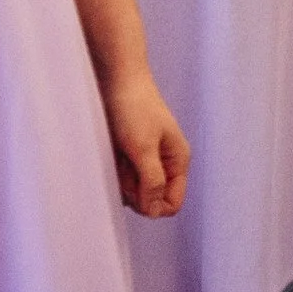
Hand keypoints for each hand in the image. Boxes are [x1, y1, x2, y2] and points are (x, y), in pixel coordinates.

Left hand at [102, 67, 190, 217]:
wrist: (117, 80)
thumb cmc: (134, 108)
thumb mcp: (144, 148)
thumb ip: (151, 181)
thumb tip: (154, 211)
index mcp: (178, 161)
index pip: (172, 203)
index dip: (153, 205)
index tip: (136, 190)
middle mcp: (165, 164)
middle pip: (151, 200)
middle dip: (135, 190)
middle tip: (127, 165)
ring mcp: (147, 160)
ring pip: (134, 191)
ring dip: (122, 179)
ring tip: (120, 153)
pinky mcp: (131, 155)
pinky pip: (122, 177)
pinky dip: (115, 170)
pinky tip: (114, 152)